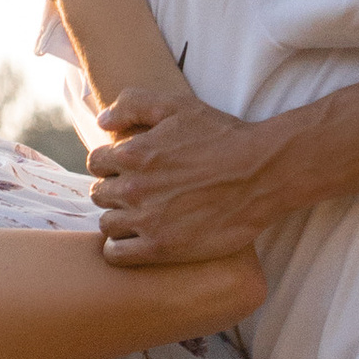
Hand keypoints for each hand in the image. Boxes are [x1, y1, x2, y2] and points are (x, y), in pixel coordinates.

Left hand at [90, 91, 296, 265]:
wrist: (262, 174)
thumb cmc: (223, 137)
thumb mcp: (178, 106)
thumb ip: (133, 104)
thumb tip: (102, 122)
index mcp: (133, 152)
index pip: (96, 162)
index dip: (111, 164)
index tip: (129, 169)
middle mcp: (133, 187)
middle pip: (100, 194)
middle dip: (115, 192)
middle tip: (140, 194)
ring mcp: (146, 220)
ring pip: (106, 224)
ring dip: (119, 220)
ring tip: (142, 217)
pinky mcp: (160, 248)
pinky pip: (116, 254)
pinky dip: (121, 249)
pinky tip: (139, 241)